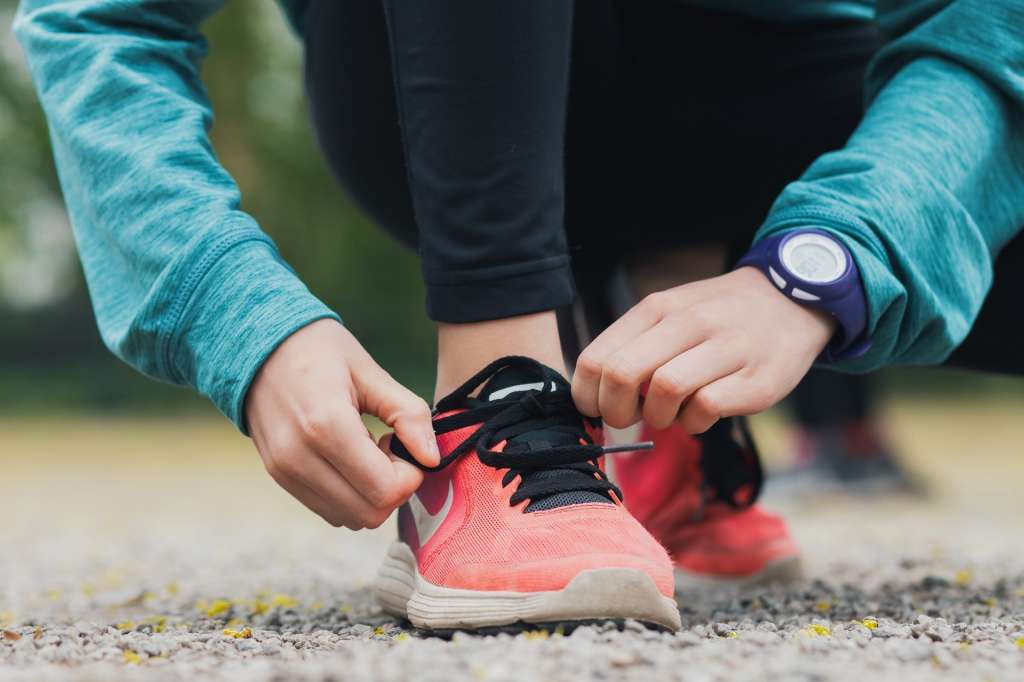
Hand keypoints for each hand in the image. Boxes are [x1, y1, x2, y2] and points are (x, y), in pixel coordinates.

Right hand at [245, 319, 438, 527]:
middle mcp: (300, 457)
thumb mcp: (370, 372)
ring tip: (366, 451)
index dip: (409, 475)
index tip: (401, 442)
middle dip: (393, 488)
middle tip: (388, 448)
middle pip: (370, 514)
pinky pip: (328, 509)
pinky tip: (347, 458)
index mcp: (327, 426)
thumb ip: (408, 414)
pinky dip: (349, 495)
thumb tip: (432, 458)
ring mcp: (284, 471)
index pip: (385, 490)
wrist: (255, 343)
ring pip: (349, 519)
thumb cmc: (319, 350)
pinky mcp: (278, 476)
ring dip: (370, 494)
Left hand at [572, 267, 836, 432]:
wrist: (793, 298)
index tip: (595, 409)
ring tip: (670, 412)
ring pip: (664, 391)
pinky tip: (700, 415)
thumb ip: (633, 344)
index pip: (596, 358)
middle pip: (622, 375)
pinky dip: (694, 423)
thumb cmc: (719, 315)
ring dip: (658, 416)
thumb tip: (593, 391)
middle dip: (615, 411)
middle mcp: (689, 323)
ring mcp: (726, 349)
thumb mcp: (672, 311)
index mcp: (658, 308)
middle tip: (627, 418)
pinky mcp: (757, 380)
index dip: (587, 395)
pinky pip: (706, 409)